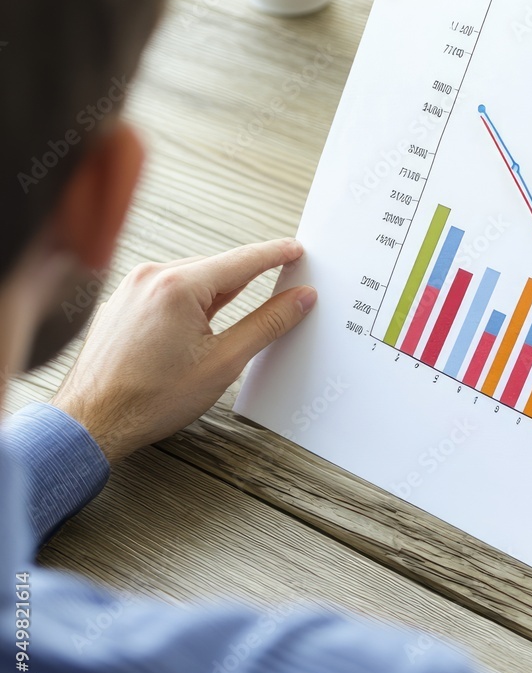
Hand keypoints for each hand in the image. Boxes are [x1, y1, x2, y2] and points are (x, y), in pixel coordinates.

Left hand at [51, 238, 315, 464]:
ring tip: (220, 336)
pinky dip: (189, 304)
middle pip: (217, 269)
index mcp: (177, 286)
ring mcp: (132, 288)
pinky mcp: (122, 303)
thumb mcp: (224, 362)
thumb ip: (267, 324)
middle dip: (246, 282)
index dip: (276, 254)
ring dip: (215, 297)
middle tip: (274, 296)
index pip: (242, 260)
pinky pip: (166, 291)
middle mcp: (150, 278)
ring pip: (191, 280)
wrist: (92, 422)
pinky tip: (192, 334)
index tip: (296, 250)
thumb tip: (298, 300)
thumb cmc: (147, 400)